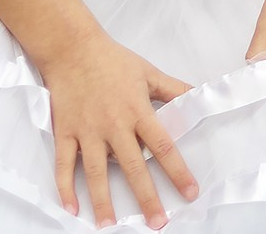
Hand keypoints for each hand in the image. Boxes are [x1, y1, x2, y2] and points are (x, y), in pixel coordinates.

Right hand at [36, 33, 197, 227]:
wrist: (73, 49)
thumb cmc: (113, 60)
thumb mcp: (149, 72)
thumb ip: (175, 89)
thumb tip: (201, 95)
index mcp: (138, 111)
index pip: (163, 145)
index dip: (178, 171)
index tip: (190, 192)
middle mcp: (114, 125)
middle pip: (132, 166)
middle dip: (146, 196)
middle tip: (157, 222)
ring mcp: (87, 131)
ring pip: (95, 172)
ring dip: (103, 200)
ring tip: (110, 225)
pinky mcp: (65, 132)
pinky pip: (64, 164)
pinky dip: (65, 187)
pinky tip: (72, 208)